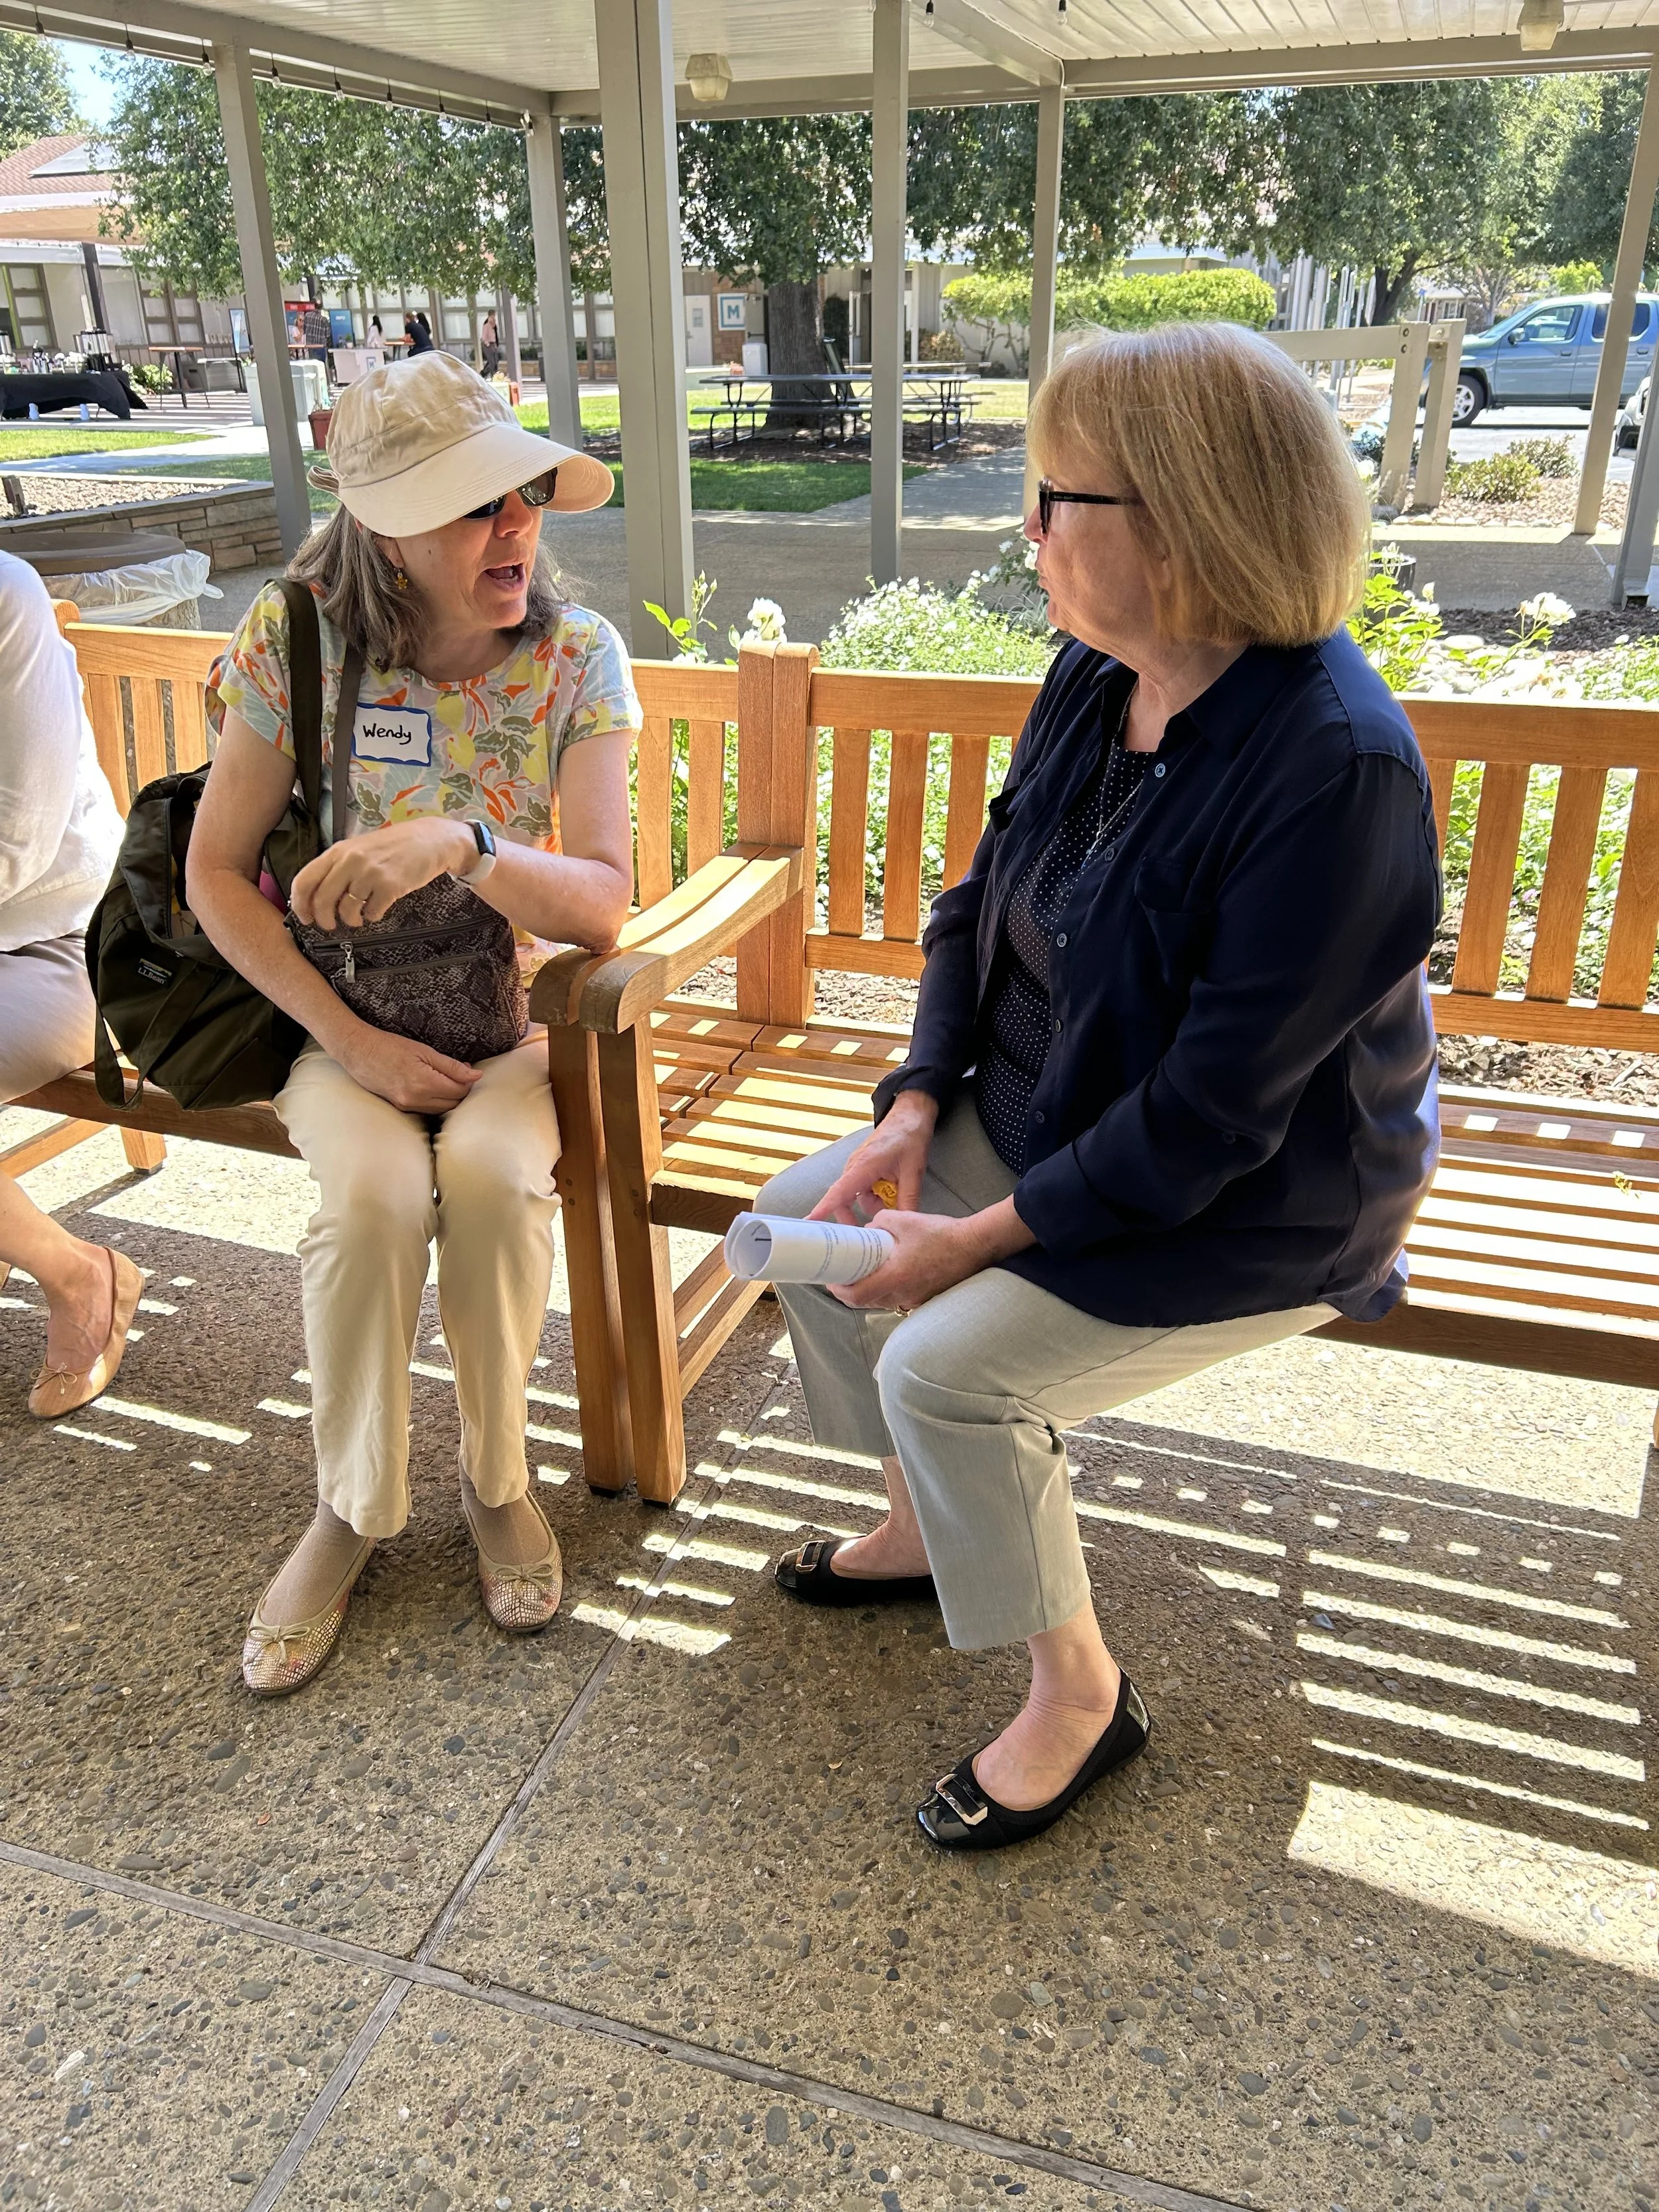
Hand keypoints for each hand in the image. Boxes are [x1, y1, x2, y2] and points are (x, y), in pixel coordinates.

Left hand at [290, 817, 473, 930]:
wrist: (429, 840)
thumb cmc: (393, 846)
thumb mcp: (358, 848)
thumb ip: (337, 867)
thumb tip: (316, 895)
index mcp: (338, 851)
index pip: (305, 879)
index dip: (299, 904)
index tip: (304, 917)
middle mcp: (351, 860)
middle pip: (322, 899)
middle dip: (323, 919)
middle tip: (329, 925)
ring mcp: (370, 873)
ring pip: (347, 909)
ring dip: (350, 920)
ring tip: (357, 918)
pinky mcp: (390, 886)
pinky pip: (372, 912)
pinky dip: (372, 916)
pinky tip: (377, 908)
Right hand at [333, 1022, 478, 1112]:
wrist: (360, 1052)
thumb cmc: (391, 1046)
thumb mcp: (425, 1051)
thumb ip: (452, 1066)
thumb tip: (476, 1075)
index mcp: (423, 1083)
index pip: (459, 1090)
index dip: (468, 1081)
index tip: (469, 1070)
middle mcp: (415, 1099)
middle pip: (453, 1103)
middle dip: (461, 1090)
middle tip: (461, 1074)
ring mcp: (407, 1106)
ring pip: (441, 1109)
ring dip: (449, 1097)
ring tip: (448, 1079)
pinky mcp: (400, 1108)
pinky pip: (427, 1109)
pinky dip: (436, 1101)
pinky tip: (435, 1087)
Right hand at [809, 1090, 938, 1223]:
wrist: (910, 1114)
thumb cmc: (909, 1136)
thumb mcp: (913, 1170)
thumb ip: (907, 1199)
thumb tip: (904, 1222)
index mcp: (863, 1166)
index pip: (839, 1192)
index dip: (824, 1209)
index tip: (809, 1222)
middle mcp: (855, 1167)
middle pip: (843, 1199)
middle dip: (853, 1216)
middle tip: (869, 1231)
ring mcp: (858, 1167)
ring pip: (858, 1196)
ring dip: (874, 1204)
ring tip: (895, 1198)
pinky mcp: (864, 1167)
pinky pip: (864, 1188)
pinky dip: (876, 1194)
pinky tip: (892, 1189)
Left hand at [829, 1196, 1034, 1311]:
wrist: (975, 1246)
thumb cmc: (939, 1234)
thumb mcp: (904, 1219)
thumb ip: (880, 1222)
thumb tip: (869, 1229)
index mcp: (893, 1279)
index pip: (855, 1296)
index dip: (838, 1289)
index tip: (830, 1277)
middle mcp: (902, 1295)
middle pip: (866, 1301)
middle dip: (851, 1289)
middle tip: (843, 1272)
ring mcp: (915, 1299)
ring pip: (882, 1300)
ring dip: (869, 1288)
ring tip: (864, 1269)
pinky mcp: (925, 1298)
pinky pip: (898, 1297)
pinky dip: (887, 1288)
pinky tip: (889, 1271)